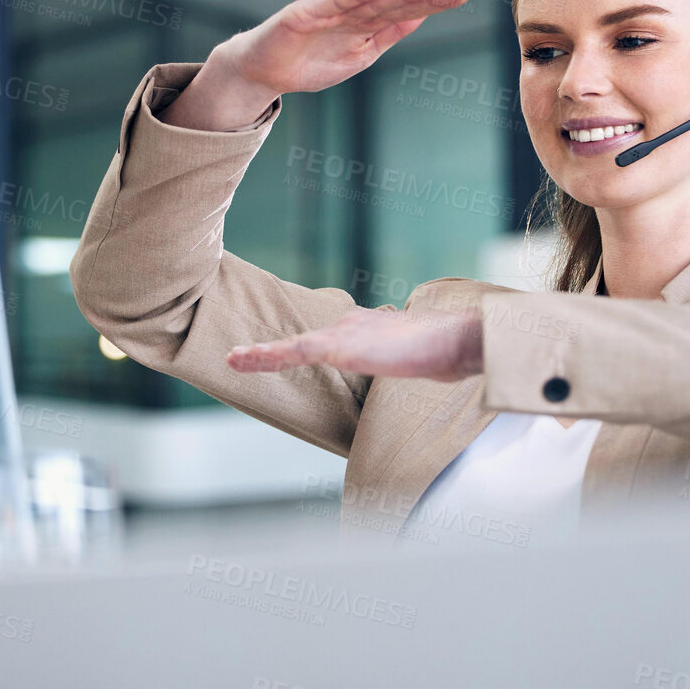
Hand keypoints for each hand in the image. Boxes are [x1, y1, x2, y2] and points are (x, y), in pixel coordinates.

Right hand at [218, 0, 475, 97]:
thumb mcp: (360, 57)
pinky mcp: (307, 11)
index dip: (437, 0)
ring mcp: (332, 8)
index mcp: (369, 23)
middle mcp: (355, 10)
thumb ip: (387, 37)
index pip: (409, 10)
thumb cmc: (310, 64)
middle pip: (398, 0)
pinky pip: (337, 1)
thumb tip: (420, 20)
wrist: (264, 72)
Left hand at [226, 306, 482, 382]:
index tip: (283, 353)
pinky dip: (266, 356)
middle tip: (243, 357)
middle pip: (306, 340)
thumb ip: (414, 358)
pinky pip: (293, 352)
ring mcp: (344, 335)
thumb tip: (431, 364)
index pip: (330, 337)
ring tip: (234, 359)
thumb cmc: (449, 351)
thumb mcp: (424, 358)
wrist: (456, 339)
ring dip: (262, 354)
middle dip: (274, 351)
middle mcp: (352, 324)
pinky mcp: (339, 347)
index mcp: (370, 327)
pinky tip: (241, 359)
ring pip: (292, 346)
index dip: (303, 346)